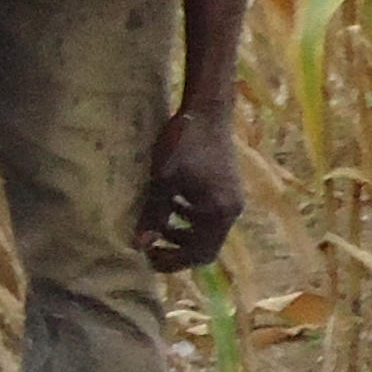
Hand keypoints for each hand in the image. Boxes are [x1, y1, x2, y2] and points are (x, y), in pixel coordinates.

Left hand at [136, 107, 242, 271]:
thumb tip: (140, 245)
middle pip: (206, 246)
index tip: (149, 258)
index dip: (174, 261)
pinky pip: (209, 213)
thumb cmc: (183, 143)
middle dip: (177, 249)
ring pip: (207, 229)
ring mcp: (232, 198)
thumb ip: (153, 214)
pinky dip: (189, 216)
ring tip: (157, 223)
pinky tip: (171, 202)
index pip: (200, 254)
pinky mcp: (227, 187)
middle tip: (150, 245)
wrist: (207, 110)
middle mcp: (232, 210)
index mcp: (219, 213)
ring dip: (182, 232)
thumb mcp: (162, 181)